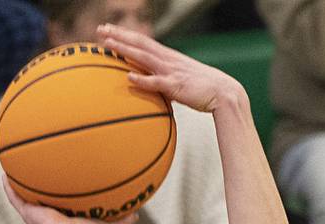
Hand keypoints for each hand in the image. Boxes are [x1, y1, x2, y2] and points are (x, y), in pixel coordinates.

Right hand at [1, 174, 133, 223]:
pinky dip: (8, 186)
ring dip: (21, 179)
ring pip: (25, 192)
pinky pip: (14, 196)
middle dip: (41, 180)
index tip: (65, 171)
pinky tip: (4, 172)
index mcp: (64, 215)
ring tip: (17, 162)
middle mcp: (48, 212)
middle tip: (41, 162)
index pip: (62, 198)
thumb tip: (137, 215)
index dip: (63, 186)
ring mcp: (35, 211)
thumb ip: (121, 222)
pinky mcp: (26, 211)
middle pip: (43, 192)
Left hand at [99, 23, 243, 115]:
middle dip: (120, 35)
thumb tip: (148, 85)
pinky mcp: (175, 86)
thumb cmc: (201, 89)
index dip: (126, 35)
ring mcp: (171, 71)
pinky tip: (129, 76)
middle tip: (101, 29)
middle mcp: (168, 59)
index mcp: (168, 57)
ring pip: (144, 57)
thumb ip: (162, 80)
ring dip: (125, 50)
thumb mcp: (178, 81)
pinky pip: (156, 82)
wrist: (224, 92)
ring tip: (108, 45)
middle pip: (140, 43)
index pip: (143, 42)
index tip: (109, 30)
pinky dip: (142, 79)